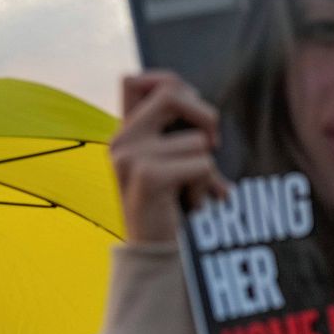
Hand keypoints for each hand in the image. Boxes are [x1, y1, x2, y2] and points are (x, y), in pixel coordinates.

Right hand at [110, 71, 230, 244]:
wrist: (154, 253)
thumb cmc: (171, 208)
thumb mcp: (172, 164)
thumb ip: (178, 136)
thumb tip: (210, 116)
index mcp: (124, 133)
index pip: (135, 80)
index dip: (171, 84)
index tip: (192, 112)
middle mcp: (120, 140)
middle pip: (172, 93)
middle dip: (205, 115)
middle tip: (212, 145)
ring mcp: (130, 156)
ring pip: (199, 140)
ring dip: (209, 169)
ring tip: (192, 192)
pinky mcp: (147, 176)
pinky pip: (203, 165)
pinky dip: (207, 187)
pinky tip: (191, 205)